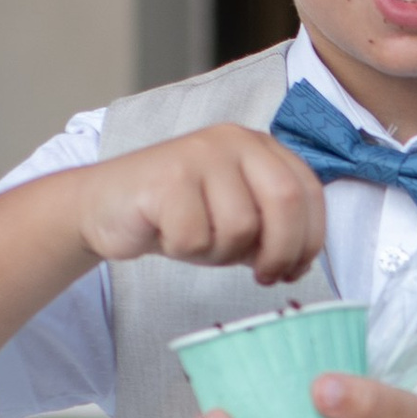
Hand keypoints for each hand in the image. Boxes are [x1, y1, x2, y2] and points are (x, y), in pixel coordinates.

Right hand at [77, 126, 323, 281]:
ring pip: (240, 227)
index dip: (311, 240)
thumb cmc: (177, 214)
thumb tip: (302, 261)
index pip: (309, 191)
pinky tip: (168, 235)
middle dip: (281, 251)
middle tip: (264, 277)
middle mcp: (233, 140)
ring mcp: (199, 154)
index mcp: (258, 145)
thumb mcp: (235, 215)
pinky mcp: (167, 178)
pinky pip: (197, 239)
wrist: (105, 206)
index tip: (295, 270)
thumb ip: (272, 226)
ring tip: (198, 243)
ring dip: (222, 254)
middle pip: (286, 202)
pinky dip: (186, 252)